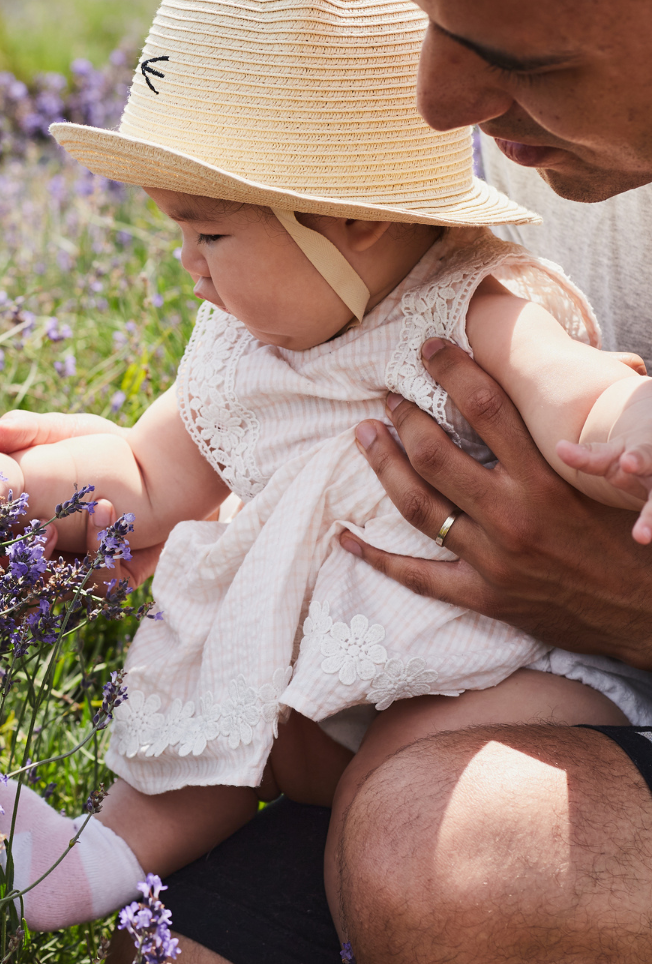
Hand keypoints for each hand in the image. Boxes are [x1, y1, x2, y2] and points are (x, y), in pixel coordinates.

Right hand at [0, 409, 162, 580]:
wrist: (166, 466)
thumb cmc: (104, 446)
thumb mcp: (64, 432)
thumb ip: (28, 429)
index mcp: (17, 521)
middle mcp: (41, 555)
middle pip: (5, 575)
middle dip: (8, 557)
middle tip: (22, 525)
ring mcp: (74, 571)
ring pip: (47, 588)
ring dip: (45, 559)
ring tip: (56, 525)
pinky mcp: (110, 580)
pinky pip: (97, 581)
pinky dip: (99, 546)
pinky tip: (106, 510)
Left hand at [341, 338, 651, 668]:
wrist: (649, 618)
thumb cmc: (635, 540)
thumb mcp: (621, 483)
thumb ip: (591, 439)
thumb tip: (607, 371)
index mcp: (548, 482)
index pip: (487, 409)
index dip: (453, 371)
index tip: (429, 348)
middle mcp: (513, 518)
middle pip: (435, 457)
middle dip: (405, 420)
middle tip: (388, 398)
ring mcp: (492, 561)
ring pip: (418, 508)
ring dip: (383, 467)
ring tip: (365, 436)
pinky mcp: (483, 597)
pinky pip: (416, 577)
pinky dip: (376, 558)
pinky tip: (346, 538)